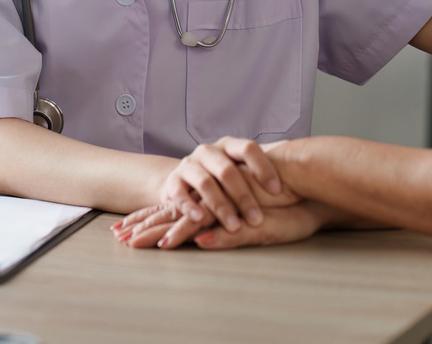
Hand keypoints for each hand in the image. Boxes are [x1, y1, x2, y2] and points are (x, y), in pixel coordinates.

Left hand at [115, 200, 329, 250]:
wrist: (310, 187)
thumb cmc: (291, 209)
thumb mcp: (259, 232)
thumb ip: (229, 236)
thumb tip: (200, 241)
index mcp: (217, 207)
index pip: (179, 216)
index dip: (154, 223)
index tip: (128, 231)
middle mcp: (215, 200)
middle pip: (173, 215)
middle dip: (146, 226)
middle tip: (120, 237)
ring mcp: (221, 200)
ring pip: (182, 217)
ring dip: (157, 231)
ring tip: (135, 243)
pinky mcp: (230, 203)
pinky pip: (205, 219)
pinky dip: (186, 232)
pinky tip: (171, 243)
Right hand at [149, 138, 296, 235]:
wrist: (187, 183)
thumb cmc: (226, 178)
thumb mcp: (246, 167)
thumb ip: (267, 159)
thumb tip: (297, 149)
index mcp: (229, 145)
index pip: (248, 149)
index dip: (263, 168)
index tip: (278, 190)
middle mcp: (208, 152)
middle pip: (227, 169)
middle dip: (243, 196)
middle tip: (257, 219)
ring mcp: (189, 166)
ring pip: (205, 182)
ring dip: (220, 206)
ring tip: (234, 225)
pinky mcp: (172, 184)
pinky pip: (180, 194)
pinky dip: (189, 206)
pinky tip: (199, 219)